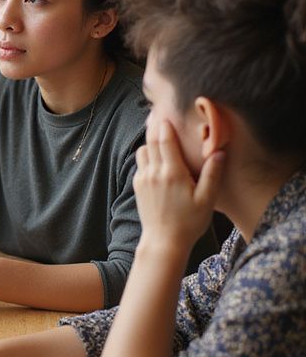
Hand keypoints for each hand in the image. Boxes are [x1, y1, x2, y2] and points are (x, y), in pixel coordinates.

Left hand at [134, 117, 224, 257]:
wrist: (163, 241)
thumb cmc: (189, 222)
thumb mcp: (207, 199)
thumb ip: (212, 174)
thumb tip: (219, 152)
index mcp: (172, 173)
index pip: (165, 141)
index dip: (165, 126)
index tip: (166, 115)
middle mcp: (154, 172)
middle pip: (151, 142)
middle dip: (155, 129)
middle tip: (158, 117)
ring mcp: (143, 179)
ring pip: (142, 152)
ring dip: (149, 143)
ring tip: (159, 139)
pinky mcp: (137, 186)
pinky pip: (140, 164)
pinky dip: (146, 157)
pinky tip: (155, 159)